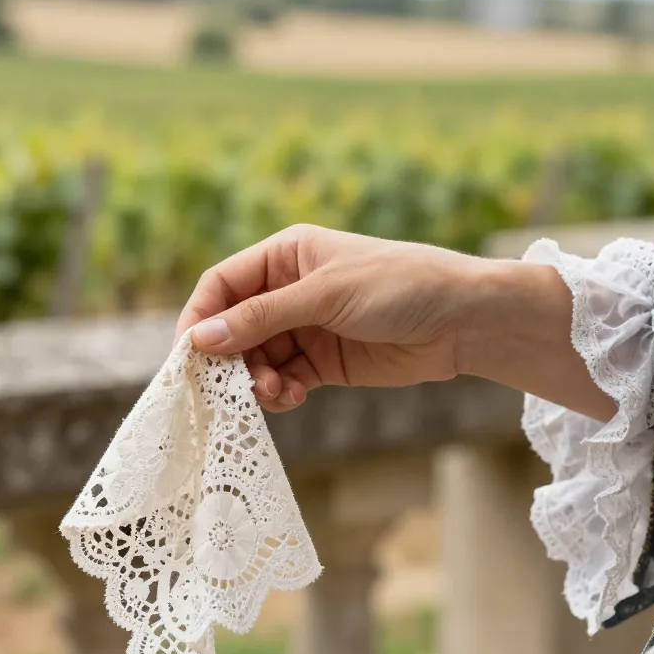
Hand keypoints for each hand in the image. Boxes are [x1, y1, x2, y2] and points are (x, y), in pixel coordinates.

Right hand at [176, 225, 491, 411]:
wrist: (464, 320)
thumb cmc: (400, 286)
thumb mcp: (326, 295)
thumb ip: (262, 318)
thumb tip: (201, 339)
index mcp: (286, 255)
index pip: (223, 285)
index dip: (201, 317)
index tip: (188, 354)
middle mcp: (290, 290)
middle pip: (234, 327)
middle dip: (230, 358)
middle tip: (231, 386)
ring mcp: (307, 327)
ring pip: (256, 359)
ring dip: (256, 380)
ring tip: (273, 393)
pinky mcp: (324, 362)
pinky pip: (284, 379)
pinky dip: (280, 392)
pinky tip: (292, 397)